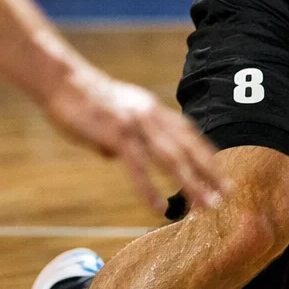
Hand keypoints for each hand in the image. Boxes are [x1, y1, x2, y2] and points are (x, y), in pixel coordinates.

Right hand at [42, 64, 227, 213]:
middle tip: (226, 193)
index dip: (205, 153)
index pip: (188, 133)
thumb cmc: (83, 99)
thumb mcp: (115, 114)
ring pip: (171, 158)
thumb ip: (123, 135)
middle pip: (187, 147)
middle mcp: (151, 115)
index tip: (219, 172)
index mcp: (152, 109)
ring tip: (205, 205)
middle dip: (209, 172)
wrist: (62, 80)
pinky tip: (159, 208)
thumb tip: (117, 156)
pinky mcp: (116, 134)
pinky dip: (149, 189)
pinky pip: (137, 167)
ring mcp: (135, 124)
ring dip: (191, 183)